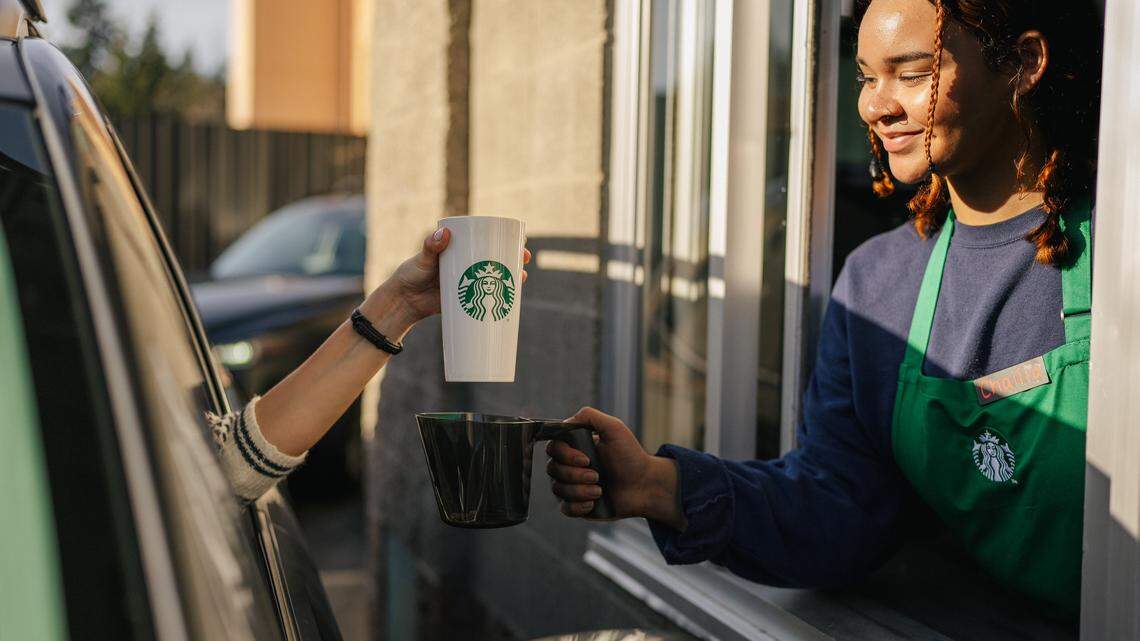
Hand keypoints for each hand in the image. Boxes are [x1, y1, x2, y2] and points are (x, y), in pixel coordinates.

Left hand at [362, 228, 531, 329]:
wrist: (404, 302)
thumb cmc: (412, 274)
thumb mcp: (423, 259)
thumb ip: (430, 246)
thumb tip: (444, 233)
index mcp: (461, 250)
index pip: (486, 242)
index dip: (505, 240)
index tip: (518, 240)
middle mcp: (468, 265)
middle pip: (496, 259)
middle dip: (514, 259)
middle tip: (524, 259)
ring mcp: (470, 282)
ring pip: (496, 278)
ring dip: (512, 278)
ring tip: (522, 278)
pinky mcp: (467, 300)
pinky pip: (487, 298)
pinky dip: (500, 298)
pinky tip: (513, 299)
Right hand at [546, 407, 685, 528]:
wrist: (645, 485)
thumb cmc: (631, 456)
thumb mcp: (614, 428)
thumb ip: (590, 416)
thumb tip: (566, 422)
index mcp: (575, 447)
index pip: (553, 448)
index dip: (565, 455)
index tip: (586, 459)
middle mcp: (570, 466)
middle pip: (552, 469)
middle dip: (575, 474)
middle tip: (597, 475)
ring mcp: (572, 486)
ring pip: (558, 489)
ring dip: (579, 490)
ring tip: (599, 490)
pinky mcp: (577, 505)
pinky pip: (565, 508)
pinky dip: (577, 506)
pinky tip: (592, 503)